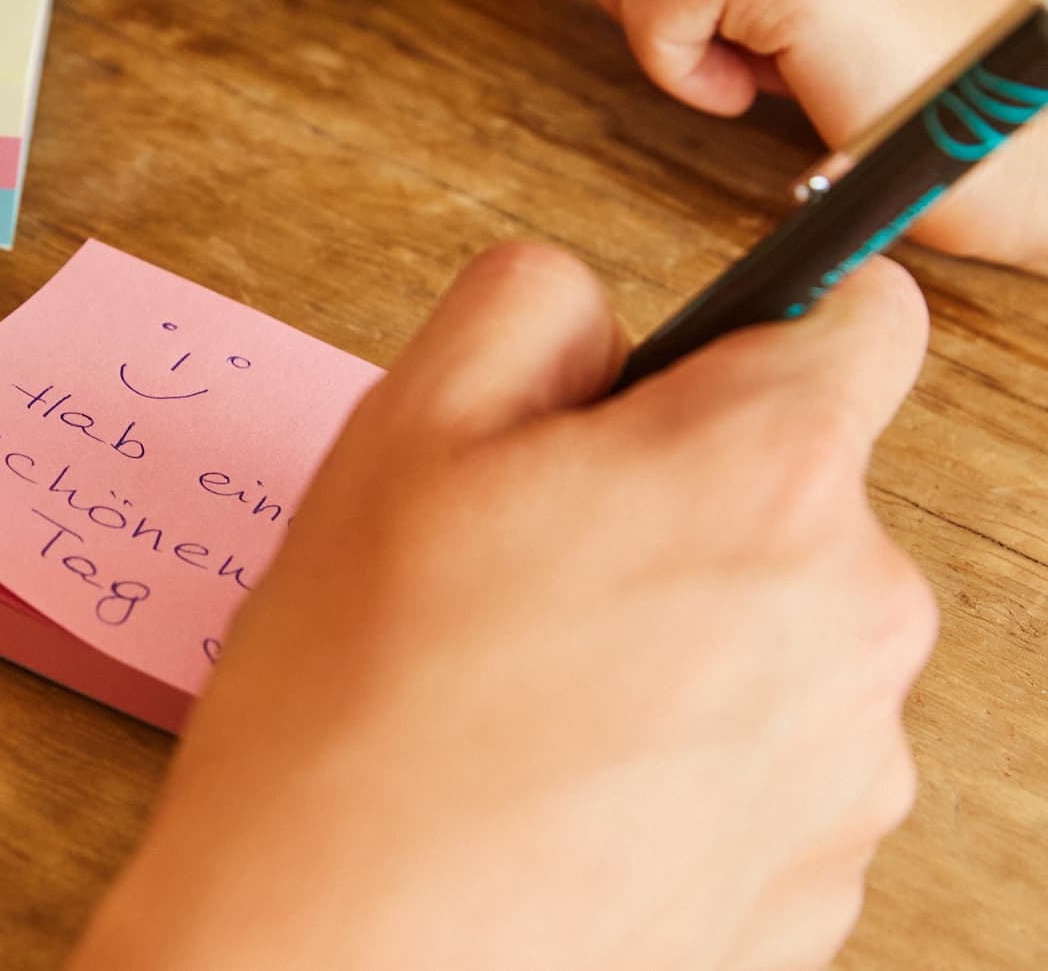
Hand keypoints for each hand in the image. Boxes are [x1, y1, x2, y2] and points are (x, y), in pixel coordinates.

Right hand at [71, 243, 935, 970]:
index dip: (768, 323)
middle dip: (684, 499)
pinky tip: (558, 794)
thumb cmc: (361, 703)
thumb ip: (528, 305)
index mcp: (763, 473)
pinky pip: (768, 769)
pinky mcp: (819, 893)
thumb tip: (602, 318)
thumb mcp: (401, 428)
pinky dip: (684, 762)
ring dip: (687, 638)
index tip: (693, 372)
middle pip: (803, 494)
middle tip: (526, 561)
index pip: (864, 319)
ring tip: (524, 699)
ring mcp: (849, 773)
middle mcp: (852, 618)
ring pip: (780, 637)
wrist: (344, 967)